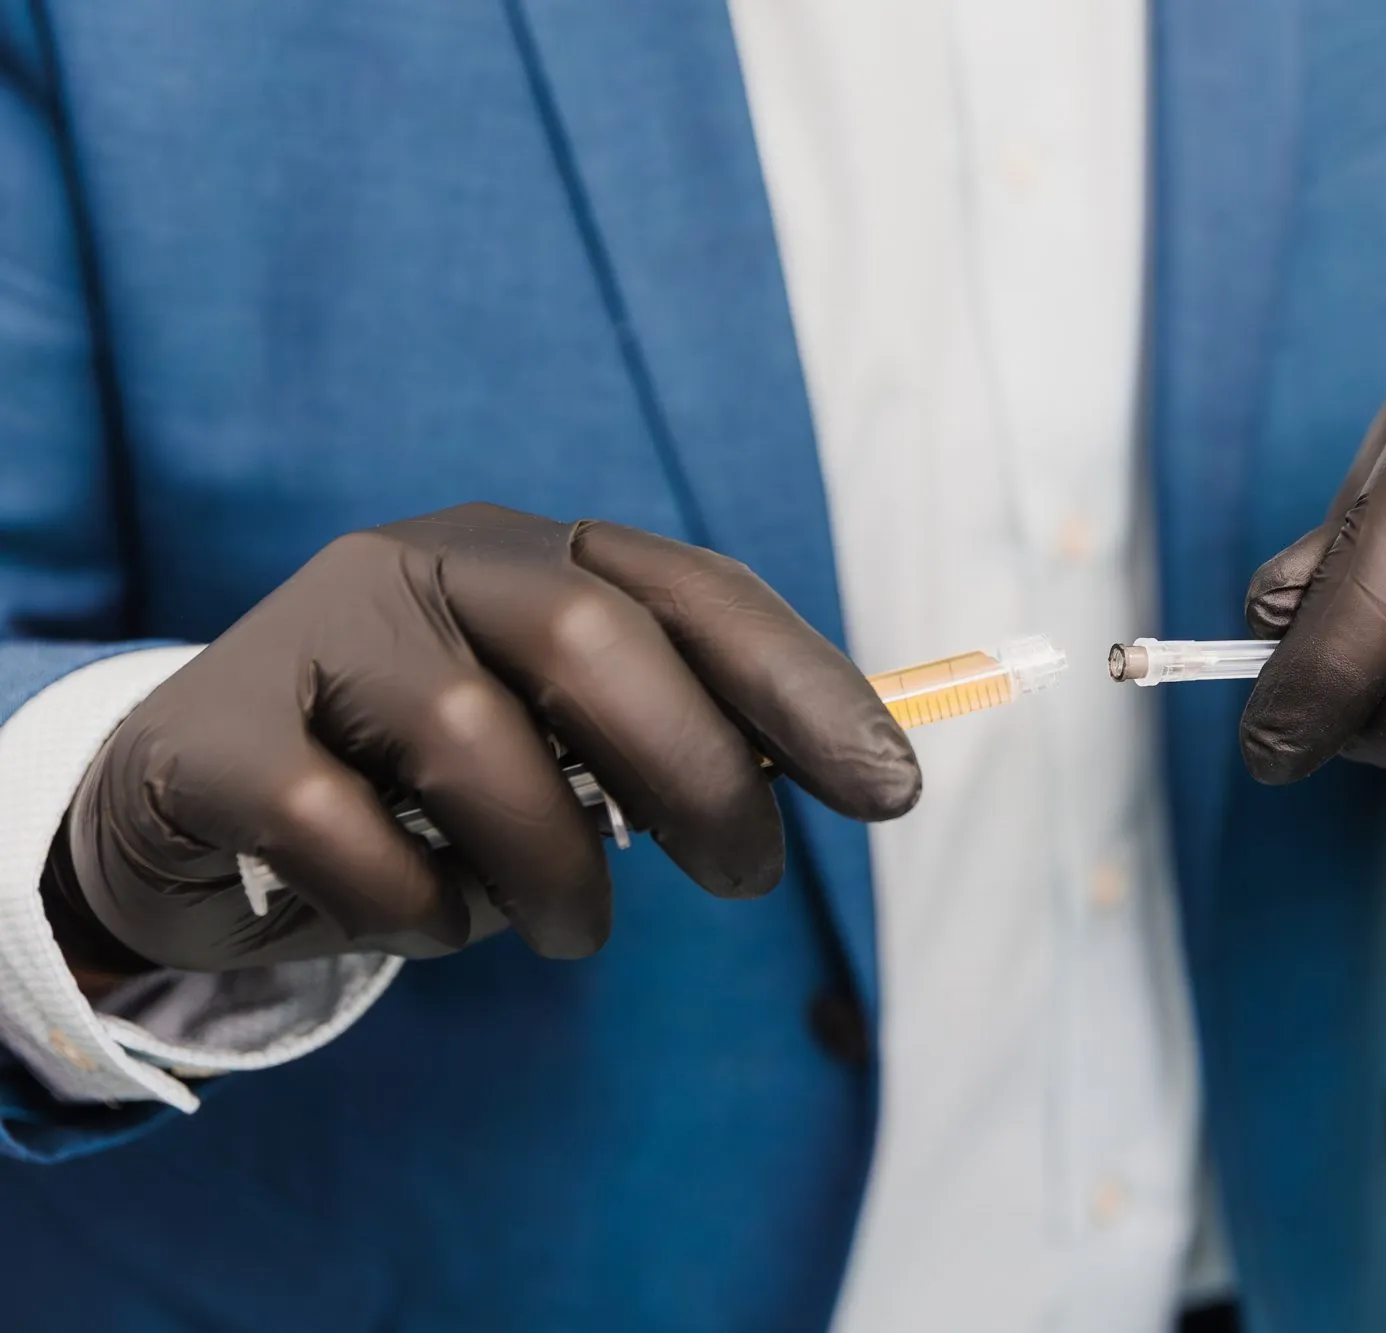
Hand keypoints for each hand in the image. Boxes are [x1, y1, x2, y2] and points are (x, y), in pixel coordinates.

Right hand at [43, 504, 919, 973]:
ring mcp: (315, 632)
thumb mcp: (556, 750)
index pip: (696, 593)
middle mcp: (427, 564)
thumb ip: (666, 745)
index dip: (805, 687)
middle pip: (595, 642)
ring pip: (475, 743)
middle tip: (747, 882)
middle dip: (699, 777)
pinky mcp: (215, 729)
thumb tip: (829, 775)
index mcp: (536, 558)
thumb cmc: (418, 784)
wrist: (193, 801)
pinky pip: (341, 832)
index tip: (892, 791)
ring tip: (565, 927)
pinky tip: (410, 918)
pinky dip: (407, 909)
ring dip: (548, 871)